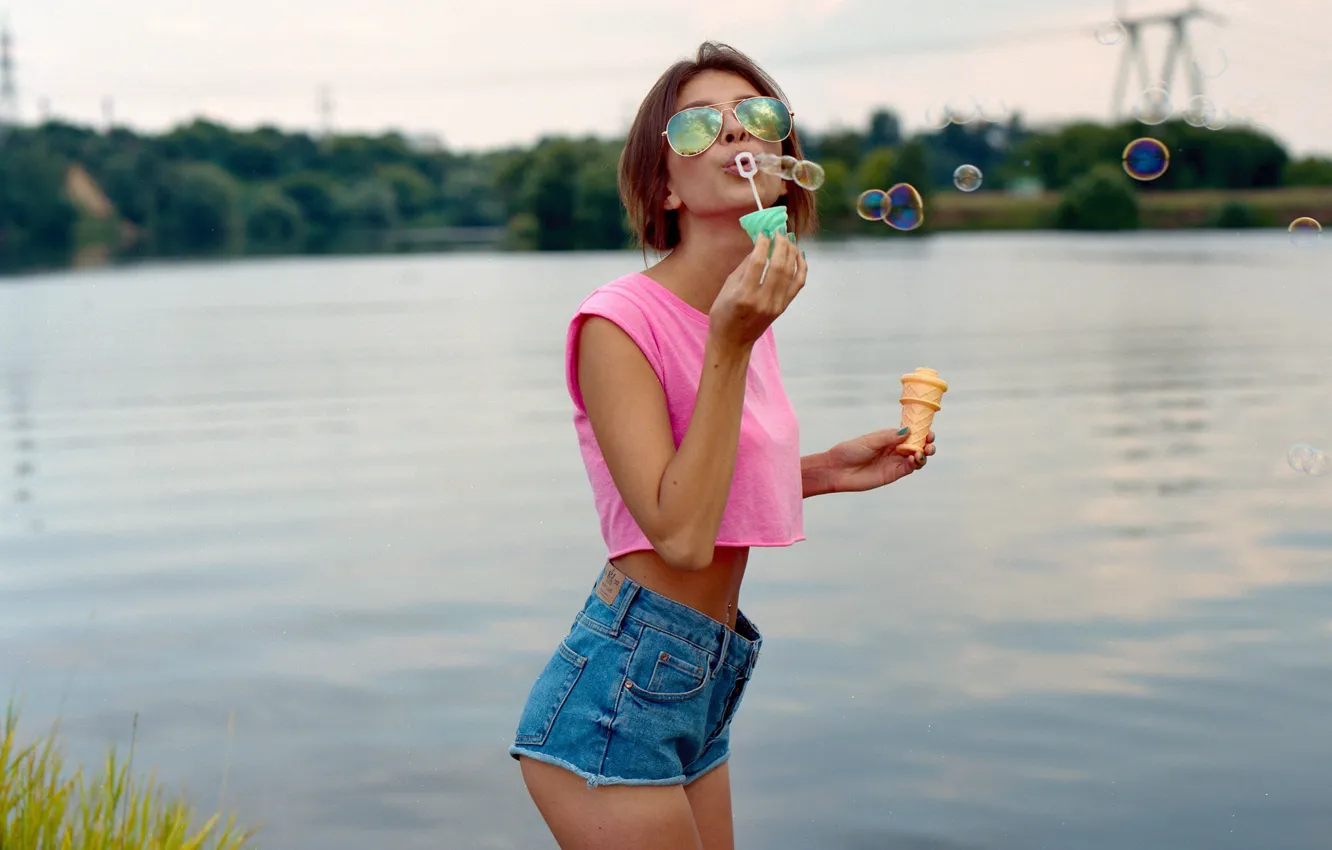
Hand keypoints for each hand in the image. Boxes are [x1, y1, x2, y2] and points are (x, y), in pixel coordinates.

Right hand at [708, 233, 805, 351]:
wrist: (732, 342)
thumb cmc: (723, 314)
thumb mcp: (727, 288)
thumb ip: (745, 267)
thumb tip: (759, 245)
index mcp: (744, 295)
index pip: (758, 262)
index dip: (763, 242)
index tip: (764, 230)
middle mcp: (762, 300)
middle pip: (778, 265)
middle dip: (780, 243)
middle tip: (779, 230)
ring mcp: (776, 305)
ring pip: (790, 272)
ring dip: (791, 251)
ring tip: (788, 238)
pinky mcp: (783, 308)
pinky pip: (798, 284)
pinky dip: (801, 267)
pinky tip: (798, 254)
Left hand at [821, 427, 936, 493]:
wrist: (837, 470)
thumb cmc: (850, 451)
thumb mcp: (870, 441)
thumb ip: (889, 437)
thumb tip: (909, 431)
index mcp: (890, 437)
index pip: (911, 433)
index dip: (922, 432)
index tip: (929, 431)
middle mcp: (895, 449)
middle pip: (917, 445)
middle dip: (927, 443)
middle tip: (929, 442)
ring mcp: (895, 462)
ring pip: (916, 457)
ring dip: (924, 454)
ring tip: (922, 452)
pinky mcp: (893, 474)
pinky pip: (909, 468)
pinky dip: (916, 463)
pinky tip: (915, 459)